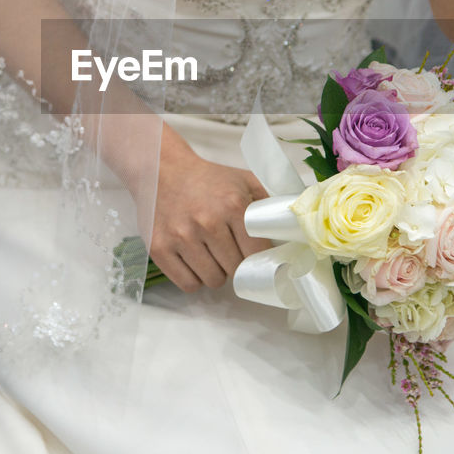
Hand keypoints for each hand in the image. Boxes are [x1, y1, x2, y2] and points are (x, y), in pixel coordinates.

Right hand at [149, 134, 271, 292]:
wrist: (163, 170)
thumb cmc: (209, 180)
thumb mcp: (244, 181)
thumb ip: (269, 204)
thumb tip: (294, 230)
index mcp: (232, 205)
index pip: (256, 253)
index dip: (257, 256)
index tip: (252, 252)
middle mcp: (207, 222)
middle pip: (234, 269)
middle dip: (235, 263)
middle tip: (228, 248)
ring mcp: (181, 237)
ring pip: (212, 280)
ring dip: (215, 272)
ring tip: (210, 252)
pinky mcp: (159, 249)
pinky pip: (187, 284)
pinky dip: (194, 277)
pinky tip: (194, 259)